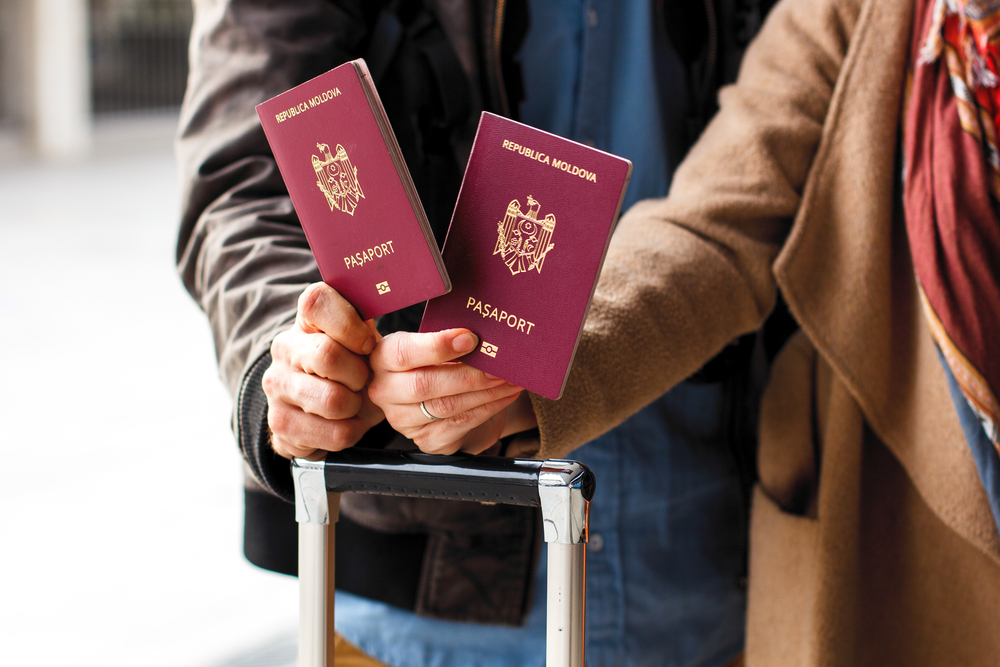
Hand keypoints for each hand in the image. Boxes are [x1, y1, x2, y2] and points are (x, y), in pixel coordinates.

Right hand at [263, 282, 383, 458]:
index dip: (348, 323)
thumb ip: (369, 323)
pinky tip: (345, 422)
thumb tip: (393, 296)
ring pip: (332, 400)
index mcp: (306, 320)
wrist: (320, 414)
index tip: (367, 343)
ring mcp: (277, 386)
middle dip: (359, 373)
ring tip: (355, 402)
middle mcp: (285, 348)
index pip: (316, 301)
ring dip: (355, 406)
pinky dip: (351, 431)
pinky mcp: (280, 423)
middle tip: (363, 379)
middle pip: (327, 355)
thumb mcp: (362, 342)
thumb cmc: (350, 369)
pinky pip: (333, 433)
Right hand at [368, 328, 528, 454]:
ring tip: (508, 380)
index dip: (437, 346)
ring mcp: (403, 420)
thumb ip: (449, 340)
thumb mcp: (436, 346)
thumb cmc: (438, 364)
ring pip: (446, 406)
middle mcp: (385, 391)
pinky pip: (460, 424)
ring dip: (484, 393)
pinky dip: (488, 408)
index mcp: (383, 358)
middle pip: (424, 384)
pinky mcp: (426, 440)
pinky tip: (505, 396)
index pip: (404, 353)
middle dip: (468, 375)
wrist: (442, 398)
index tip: (470, 338)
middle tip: (498, 367)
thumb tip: (482, 337)